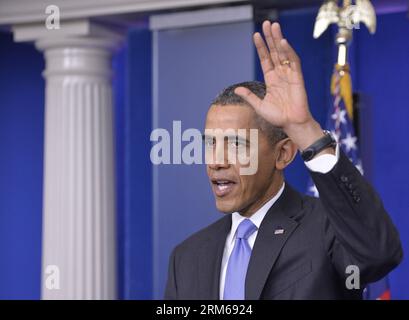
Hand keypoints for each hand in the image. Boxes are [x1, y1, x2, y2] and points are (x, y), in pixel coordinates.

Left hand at [235, 21, 324, 149]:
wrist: (291, 124)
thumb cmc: (278, 117)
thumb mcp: (259, 106)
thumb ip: (249, 96)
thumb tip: (236, 89)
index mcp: (271, 80)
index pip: (265, 59)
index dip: (261, 47)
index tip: (256, 35)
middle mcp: (280, 74)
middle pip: (274, 52)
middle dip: (270, 38)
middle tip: (267, 23)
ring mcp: (289, 75)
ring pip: (283, 53)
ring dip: (278, 40)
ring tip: (274, 26)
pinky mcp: (298, 78)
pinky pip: (293, 62)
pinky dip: (288, 52)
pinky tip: (283, 42)